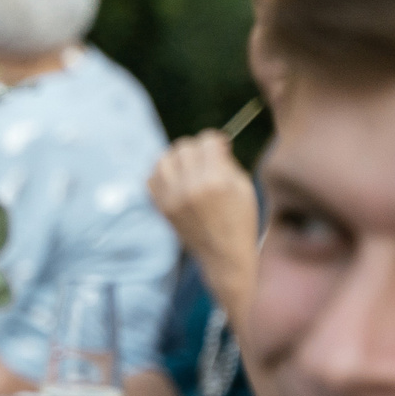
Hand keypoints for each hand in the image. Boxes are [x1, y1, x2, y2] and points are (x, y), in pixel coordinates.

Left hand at [149, 132, 259, 310]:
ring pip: (163, 160)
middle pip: (183, 148)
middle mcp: (189, 187)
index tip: (221, 146)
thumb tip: (212, 143)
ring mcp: (172, 198)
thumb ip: (226, 161)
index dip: (215, 140)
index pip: (206, 141)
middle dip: (196, 149)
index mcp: (214, 180)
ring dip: (176, 158)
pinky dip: (161, 174)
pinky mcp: (162, 208)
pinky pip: (151, 179)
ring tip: (188, 167)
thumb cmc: (240, 219)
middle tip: (206, 159)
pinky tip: (175, 179)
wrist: (224, 254)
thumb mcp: (243, 186)